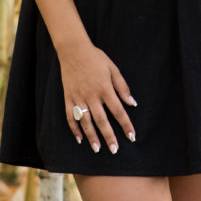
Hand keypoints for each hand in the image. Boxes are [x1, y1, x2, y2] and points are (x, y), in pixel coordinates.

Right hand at [58, 38, 136, 153]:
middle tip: (114, 150)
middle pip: (102, 120)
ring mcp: (78, 97)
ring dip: (92, 137)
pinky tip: (79, 138)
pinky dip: (75, 129)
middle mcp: (91, 95)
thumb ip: (122, 86)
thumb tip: (132, 103)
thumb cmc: (96, 58)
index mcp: (105, 88)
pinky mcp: (68, 98)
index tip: (132, 136)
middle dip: (109, 136)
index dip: (126, 124)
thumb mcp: (113, 69)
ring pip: (86, 122)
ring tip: (97, 149)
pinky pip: (71, 117)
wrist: (74, 50)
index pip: (118, 110)